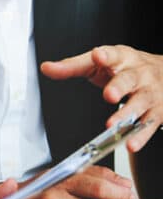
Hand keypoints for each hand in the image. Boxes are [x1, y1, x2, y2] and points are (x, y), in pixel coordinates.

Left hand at [41, 45, 162, 151]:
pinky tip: (131, 143)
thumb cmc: (126, 67)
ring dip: (127, 114)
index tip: (97, 55)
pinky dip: (141, 135)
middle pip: (129, 79)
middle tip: (109, 95)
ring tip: (113, 125)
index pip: (113, 55)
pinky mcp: (157, 111)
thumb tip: (47, 68)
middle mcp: (138, 74)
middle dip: (119, 87)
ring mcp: (149, 92)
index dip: (105, 56)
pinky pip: (149, 124)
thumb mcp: (99, 63)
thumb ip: (72, 66)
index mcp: (121, 59)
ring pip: (140, 103)